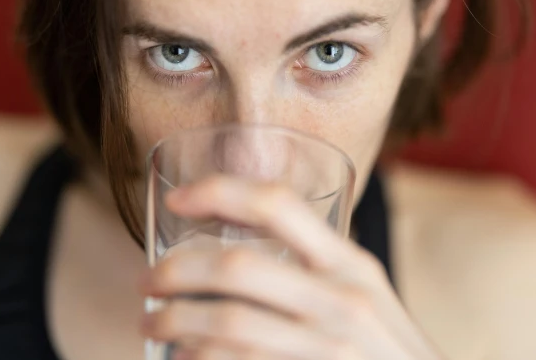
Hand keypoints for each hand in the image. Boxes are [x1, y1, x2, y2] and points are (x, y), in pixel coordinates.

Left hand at [138, 175, 444, 359]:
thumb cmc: (388, 353)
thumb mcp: (368, 299)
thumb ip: (320, 272)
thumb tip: (242, 248)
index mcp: (352, 266)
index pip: (280, 206)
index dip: (220, 192)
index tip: (178, 198)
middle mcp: (342, 301)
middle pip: (237, 268)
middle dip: (176, 270)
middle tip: (147, 281)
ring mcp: (328, 349)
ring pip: (227, 324)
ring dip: (173, 321)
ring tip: (152, 323)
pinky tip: (183, 359)